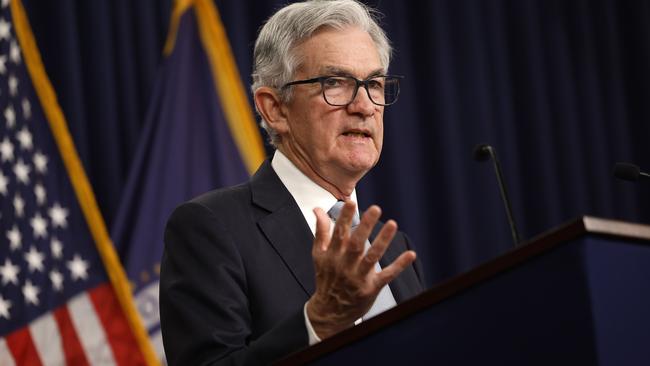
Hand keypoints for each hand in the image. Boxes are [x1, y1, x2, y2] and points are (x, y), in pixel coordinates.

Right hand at [306, 201, 416, 338]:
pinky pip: (386, 276)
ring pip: (371, 257)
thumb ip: (320, 231)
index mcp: (332, 255)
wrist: (329, 311)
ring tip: (392, 224)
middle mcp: (344, 265)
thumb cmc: (326, 278)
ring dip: (382, 241)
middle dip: (365, 225)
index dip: (345, 218)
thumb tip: (317, 209)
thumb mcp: (318, 255)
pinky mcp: (370, 288)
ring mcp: (358, 277)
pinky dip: (399, 265)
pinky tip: (410, 254)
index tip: (351, 202)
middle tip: (376, 208)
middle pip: (356, 243)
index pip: (338, 233)